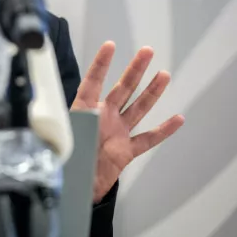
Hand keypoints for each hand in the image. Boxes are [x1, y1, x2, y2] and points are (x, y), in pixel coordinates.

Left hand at [72, 42, 184, 202]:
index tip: (110, 46)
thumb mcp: (59, 141)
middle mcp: (102, 118)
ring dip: (151, 92)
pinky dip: (163, 130)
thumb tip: (82, 116)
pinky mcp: (126, 151)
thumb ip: (67, 128)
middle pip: (121, 89)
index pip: (92, 83)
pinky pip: (147, 139)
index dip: (101, 65)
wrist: (72, 191)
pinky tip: (178, 119)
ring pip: (138, 108)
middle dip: (134, 70)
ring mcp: (116, 133)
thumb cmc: (62, 164)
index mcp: (83, 112)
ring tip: (164, 74)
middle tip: (147, 51)